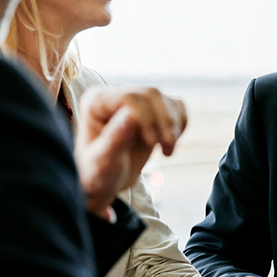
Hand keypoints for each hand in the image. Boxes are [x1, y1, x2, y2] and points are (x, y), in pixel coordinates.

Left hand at [74, 87, 185, 219]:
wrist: (105, 182)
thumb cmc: (98, 174)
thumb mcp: (102, 163)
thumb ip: (114, 139)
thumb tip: (131, 115)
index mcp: (96, 102)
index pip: (129, 98)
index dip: (146, 117)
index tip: (152, 143)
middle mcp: (114, 96)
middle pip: (151, 95)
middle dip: (164, 122)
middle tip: (167, 150)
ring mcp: (135, 101)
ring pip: (165, 100)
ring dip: (173, 126)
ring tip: (167, 151)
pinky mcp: (151, 110)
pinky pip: (175, 105)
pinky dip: (180, 123)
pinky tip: (170, 143)